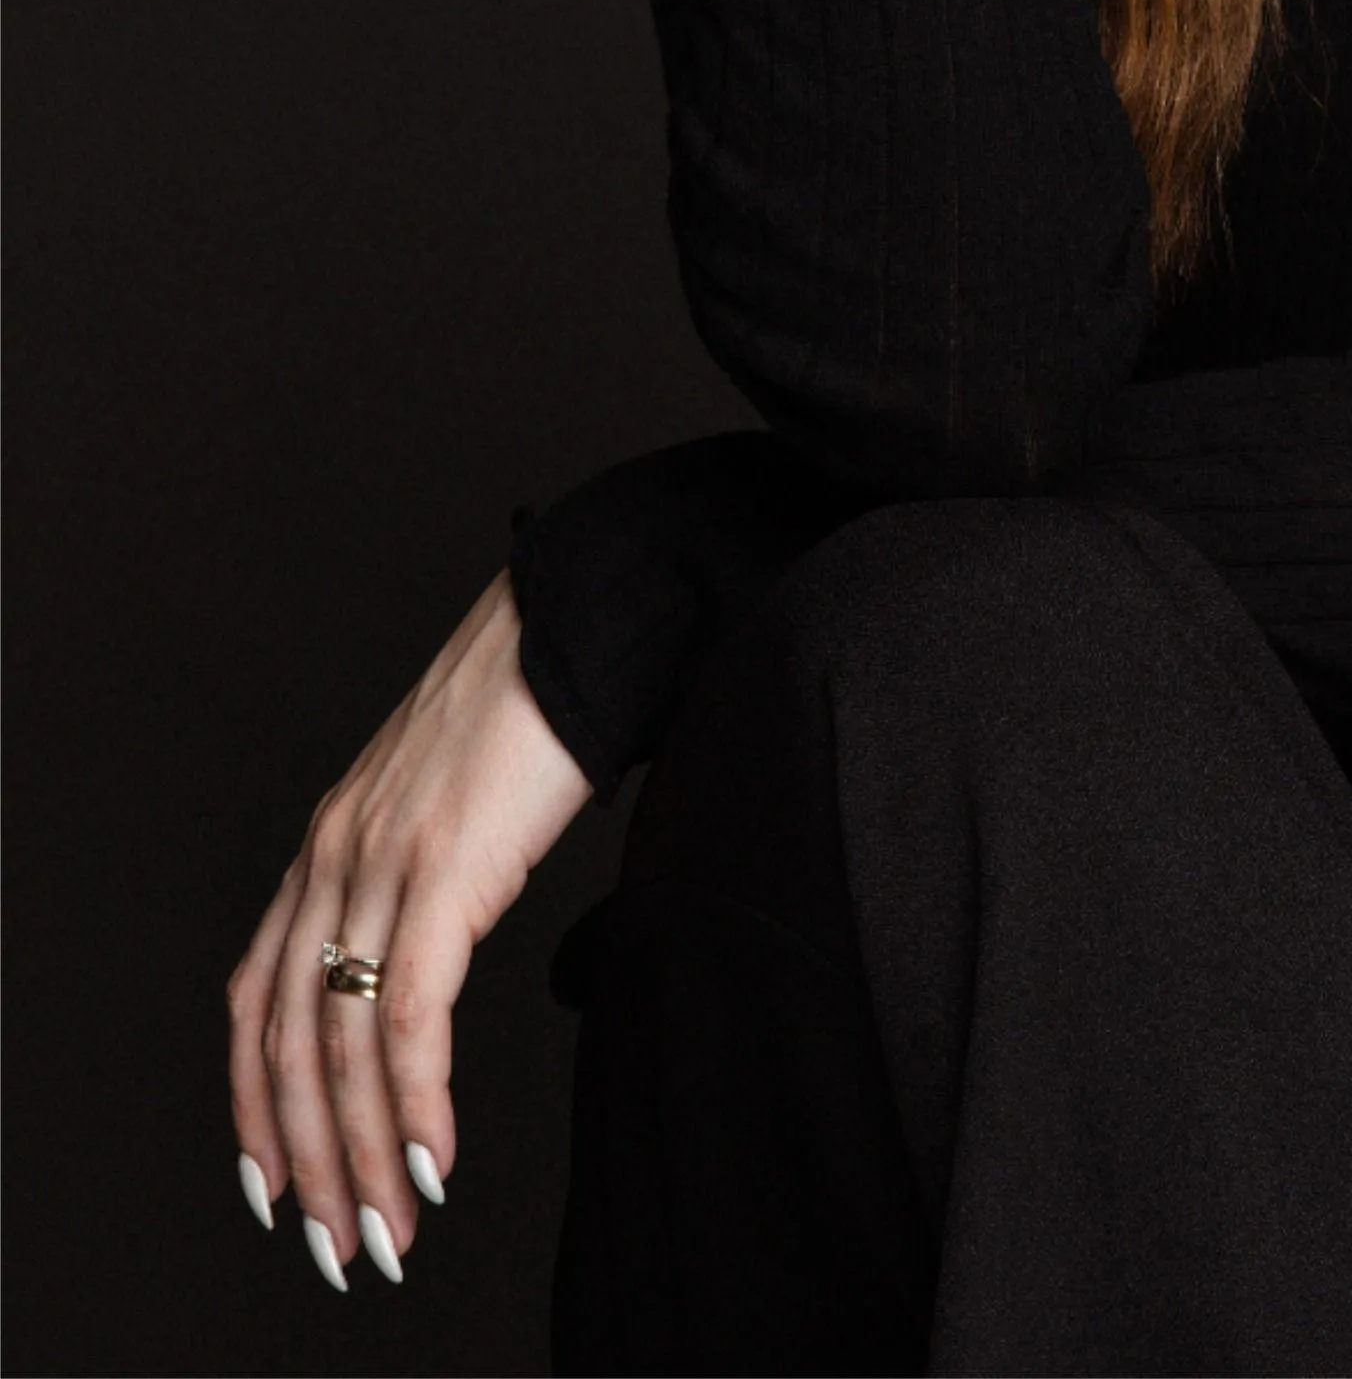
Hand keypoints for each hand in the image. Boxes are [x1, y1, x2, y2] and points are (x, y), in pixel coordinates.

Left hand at [226, 573, 594, 1294]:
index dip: (256, 1106)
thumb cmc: (534, 704)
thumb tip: (432, 955)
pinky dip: (415, 1103)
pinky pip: (410, 1015)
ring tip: (390, 1231)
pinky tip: (434, 1158)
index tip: (275, 1187)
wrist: (581, 620)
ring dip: (362, 1158)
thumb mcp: (445, 800)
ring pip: (340, 1047)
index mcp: (329, 842)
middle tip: (341, 1246)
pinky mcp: (444, 869)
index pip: (256, 1001)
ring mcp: (382, 861)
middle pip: (289, 1043)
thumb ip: (419, 872)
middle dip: (310, 1164)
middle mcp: (335, 856)